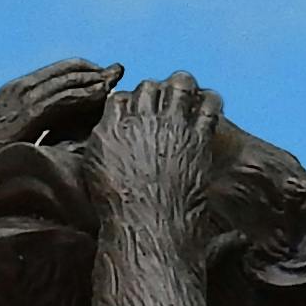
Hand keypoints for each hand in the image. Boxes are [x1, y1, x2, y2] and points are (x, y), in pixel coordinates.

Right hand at [0, 57, 121, 222]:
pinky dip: (87, 93)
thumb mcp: (11, 152)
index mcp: (9, 98)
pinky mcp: (23, 115)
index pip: (56, 75)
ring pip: (67, 79)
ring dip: (96, 78)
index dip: (84, 74)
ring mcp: (17, 101)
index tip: (109, 81)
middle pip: (65, 71)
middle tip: (121, 72)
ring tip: (120, 80)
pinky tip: (106, 97)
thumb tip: (63, 147)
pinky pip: (63, 98)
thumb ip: (35, 140)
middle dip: (95, 71)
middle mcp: (13, 92)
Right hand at [66, 71, 223, 233]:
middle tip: (163, 99)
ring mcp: (172, 124)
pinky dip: (210, 101)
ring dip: (183, 86)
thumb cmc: (118, 202)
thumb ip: (101, 141)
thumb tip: (107, 130)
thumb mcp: (95, 166)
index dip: (130, 101)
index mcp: (114, 125)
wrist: (148, 221)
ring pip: (180, 84)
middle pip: (150, 86)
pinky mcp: (198, 136)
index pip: (121, 97)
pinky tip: (211, 104)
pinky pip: (209, 105)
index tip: (136, 108)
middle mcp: (143, 117)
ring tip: (188, 93)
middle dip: (156, 90)